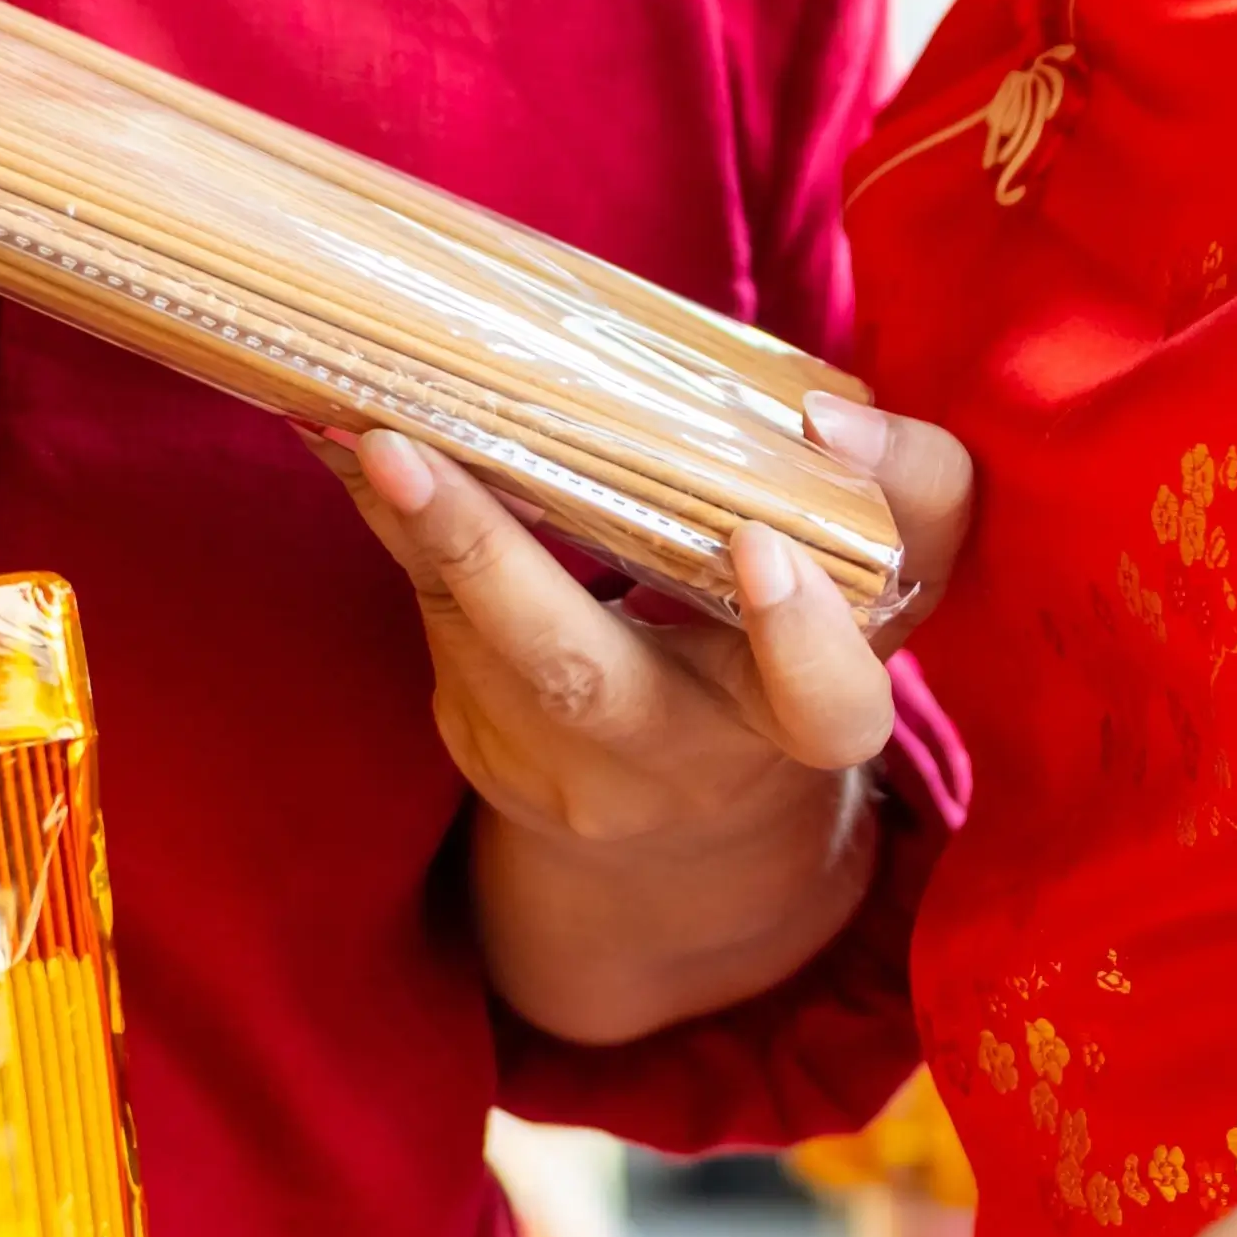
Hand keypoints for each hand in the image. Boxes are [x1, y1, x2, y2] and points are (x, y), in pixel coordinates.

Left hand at [327, 394, 975, 1040]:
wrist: (690, 824)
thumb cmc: (800, 650)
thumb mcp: (878, 591)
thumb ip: (897, 500)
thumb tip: (821, 412)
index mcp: (804, 725)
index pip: (831, 706)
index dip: (800, 638)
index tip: (756, 546)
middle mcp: (678, 763)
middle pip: (582, 679)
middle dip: (487, 559)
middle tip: (402, 447)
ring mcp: (563, 767)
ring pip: (468, 640)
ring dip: (406, 518)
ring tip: (347, 412)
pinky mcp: (485, 742)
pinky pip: (431, 617)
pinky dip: (392, 516)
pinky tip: (340, 432)